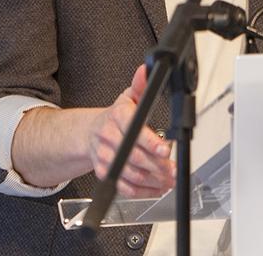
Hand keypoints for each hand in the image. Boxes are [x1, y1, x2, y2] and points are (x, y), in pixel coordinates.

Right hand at [87, 64, 174, 197]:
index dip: (150, 141)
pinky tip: (156, 189)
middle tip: (173, 170)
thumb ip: (140, 85)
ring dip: (152, 180)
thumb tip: (147, 70)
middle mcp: (109, 137)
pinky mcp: (104, 173)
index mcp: (117, 116)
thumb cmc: (115, 116)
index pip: (134, 130)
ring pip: (130, 174)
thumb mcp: (128, 97)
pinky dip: (142, 191)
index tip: (165, 149)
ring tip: (169, 180)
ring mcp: (106, 157)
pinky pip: (123, 187)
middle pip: (135, 156)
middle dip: (157, 166)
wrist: (89, 134)